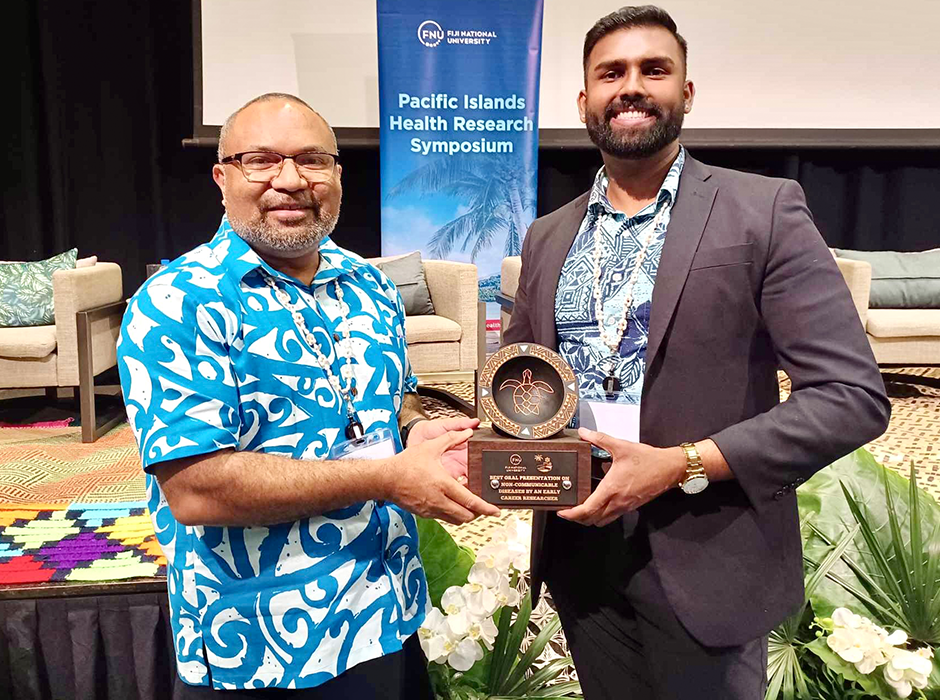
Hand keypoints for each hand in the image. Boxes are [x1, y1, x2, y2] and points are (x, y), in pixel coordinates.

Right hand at [388, 428, 499, 524]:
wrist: (386, 479)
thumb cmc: (406, 463)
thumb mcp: (431, 447)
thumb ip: (451, 439)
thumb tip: (467, 432)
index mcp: (443, 484)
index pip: (470, 502)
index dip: (486, 508)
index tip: (496, 510)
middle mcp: (439, 500)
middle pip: (466, 516)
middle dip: (478, 513)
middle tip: (483, 507)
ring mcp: (431, 509)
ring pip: (456, 520)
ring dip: (465, 514)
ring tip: (468, 504)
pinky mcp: (424, 514)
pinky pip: (443, 518)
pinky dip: (451, 513)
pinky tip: (450, 501)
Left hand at [557, 428, 685, 526]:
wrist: (670, 468)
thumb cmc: (648, 459)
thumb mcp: (621, 446)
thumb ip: (599, 438)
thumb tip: (584, 432)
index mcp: (611, 489)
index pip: (588, 509)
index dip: (572, 514)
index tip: (562, 512)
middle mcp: (617, 502)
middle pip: (592, 520)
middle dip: (577, 519)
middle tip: (567, 510)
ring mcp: (625, 506)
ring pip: (602, 521)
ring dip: (590, 519)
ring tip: (580, 508)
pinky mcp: (631, 506)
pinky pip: (612, 516)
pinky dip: (601, 515)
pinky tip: (599, 502)